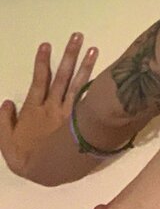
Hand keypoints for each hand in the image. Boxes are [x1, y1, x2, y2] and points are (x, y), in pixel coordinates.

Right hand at [0, 33, 98, 178]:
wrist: (52, 171)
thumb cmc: (28, 160)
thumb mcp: (7, 144)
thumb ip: (4, 123)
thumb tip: (5, 102)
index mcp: (34, 110)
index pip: (39, 81)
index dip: (42, 63)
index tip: (46, 45)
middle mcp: (53, 106)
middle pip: (61, 76)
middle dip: (68, 55)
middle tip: (77, 36)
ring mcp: (69, 112)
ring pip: (77, 84)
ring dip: (86, 65)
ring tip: (93, 49)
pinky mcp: (80, 119)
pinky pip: (87, 99)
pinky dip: (92, 87)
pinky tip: (100, 77)